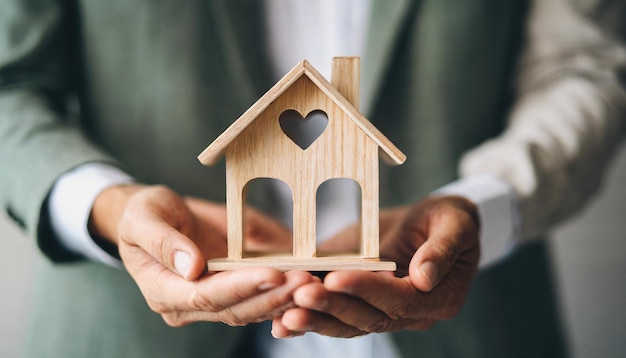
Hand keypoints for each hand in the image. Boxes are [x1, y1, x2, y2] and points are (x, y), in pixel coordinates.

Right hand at [89, 184, 314, 326]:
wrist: (154, 217)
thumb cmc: (144, 214)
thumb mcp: (142, 218)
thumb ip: (162, 242)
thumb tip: (190, 266)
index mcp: (162, 290)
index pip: (205, 296)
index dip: (241, 287)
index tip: (272, 273)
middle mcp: (187, 305)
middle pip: (234, 308)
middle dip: (271, 295)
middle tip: (304, 279)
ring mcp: (210, 302)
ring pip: (251, 309)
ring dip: (283, 298)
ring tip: (311, 281)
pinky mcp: (229, 293)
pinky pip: (258, 300)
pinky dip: (282, 294)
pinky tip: (306, 284)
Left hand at [272, 196, 479, 337]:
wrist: (435, 223)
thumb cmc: (449, 219)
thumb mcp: (455, 223)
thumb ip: (443, 249)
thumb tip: (423, 277)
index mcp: (437, 300)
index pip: (399, 301)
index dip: (368, 290)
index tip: (338, 278)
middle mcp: (409, 314)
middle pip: (368, 318)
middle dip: (333, 307)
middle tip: (301, 295)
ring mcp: (383, 311)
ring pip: (348, 324)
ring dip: (317, 320)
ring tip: (286, 315)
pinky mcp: (361, 302)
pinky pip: (336, 317)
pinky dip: (310, 321)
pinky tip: (282, 324)